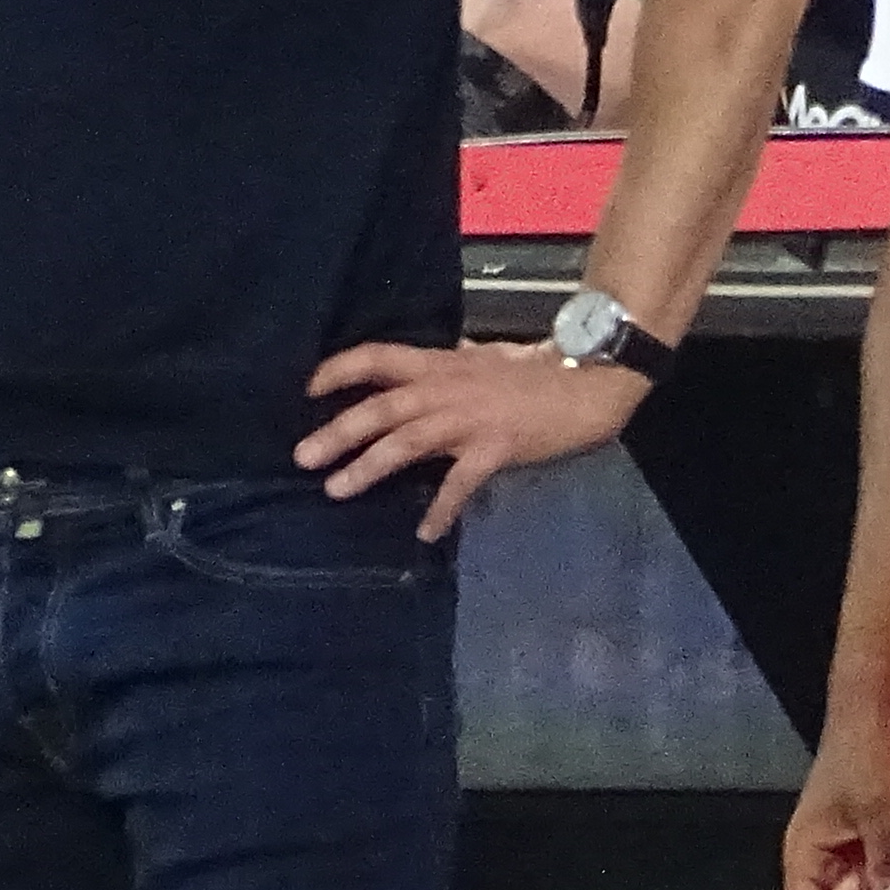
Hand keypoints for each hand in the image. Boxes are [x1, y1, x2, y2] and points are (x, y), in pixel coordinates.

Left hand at [296, 337, 642, 534]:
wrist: (587, 383)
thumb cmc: (539, 372)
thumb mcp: (487, 359)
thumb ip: (455, 365)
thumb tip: (435, 364)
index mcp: (441, 364)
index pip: (379, 357)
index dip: (340, 369)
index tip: (308, 387)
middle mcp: (447, 388)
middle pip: (381, 407)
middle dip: (338, 431)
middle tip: (302, 456)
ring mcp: (470, 418)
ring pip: (407, 441)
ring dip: (368, 467)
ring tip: (336, 490)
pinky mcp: (495, 446)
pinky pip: (460, 482)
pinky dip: (441, 508)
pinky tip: (425, 532)